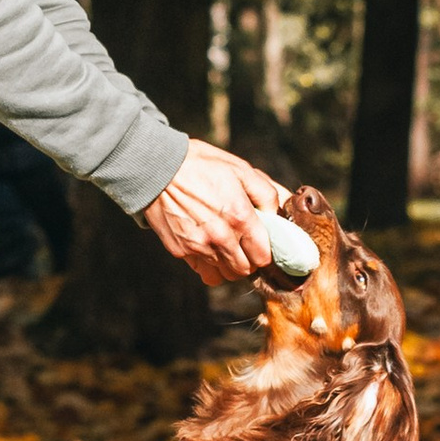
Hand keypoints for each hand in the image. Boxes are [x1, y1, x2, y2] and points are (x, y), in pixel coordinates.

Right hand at [143, 139, 285, 286]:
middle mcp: (221, 237)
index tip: (261, 241)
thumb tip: (281, 212)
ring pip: (225, 275)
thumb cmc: (201, 165)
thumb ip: (267, 192)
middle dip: (249, 260)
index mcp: (240, 216)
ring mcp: (198, 246)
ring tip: (226, 247)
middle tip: (244, 244)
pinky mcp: (180, 250)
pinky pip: (203, 272)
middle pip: (245, 270)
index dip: (265, 250)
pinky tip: (208, 248)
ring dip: (230, 265)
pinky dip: (210, 266)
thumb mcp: (240, 169)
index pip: (263, 256)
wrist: (157, 167)